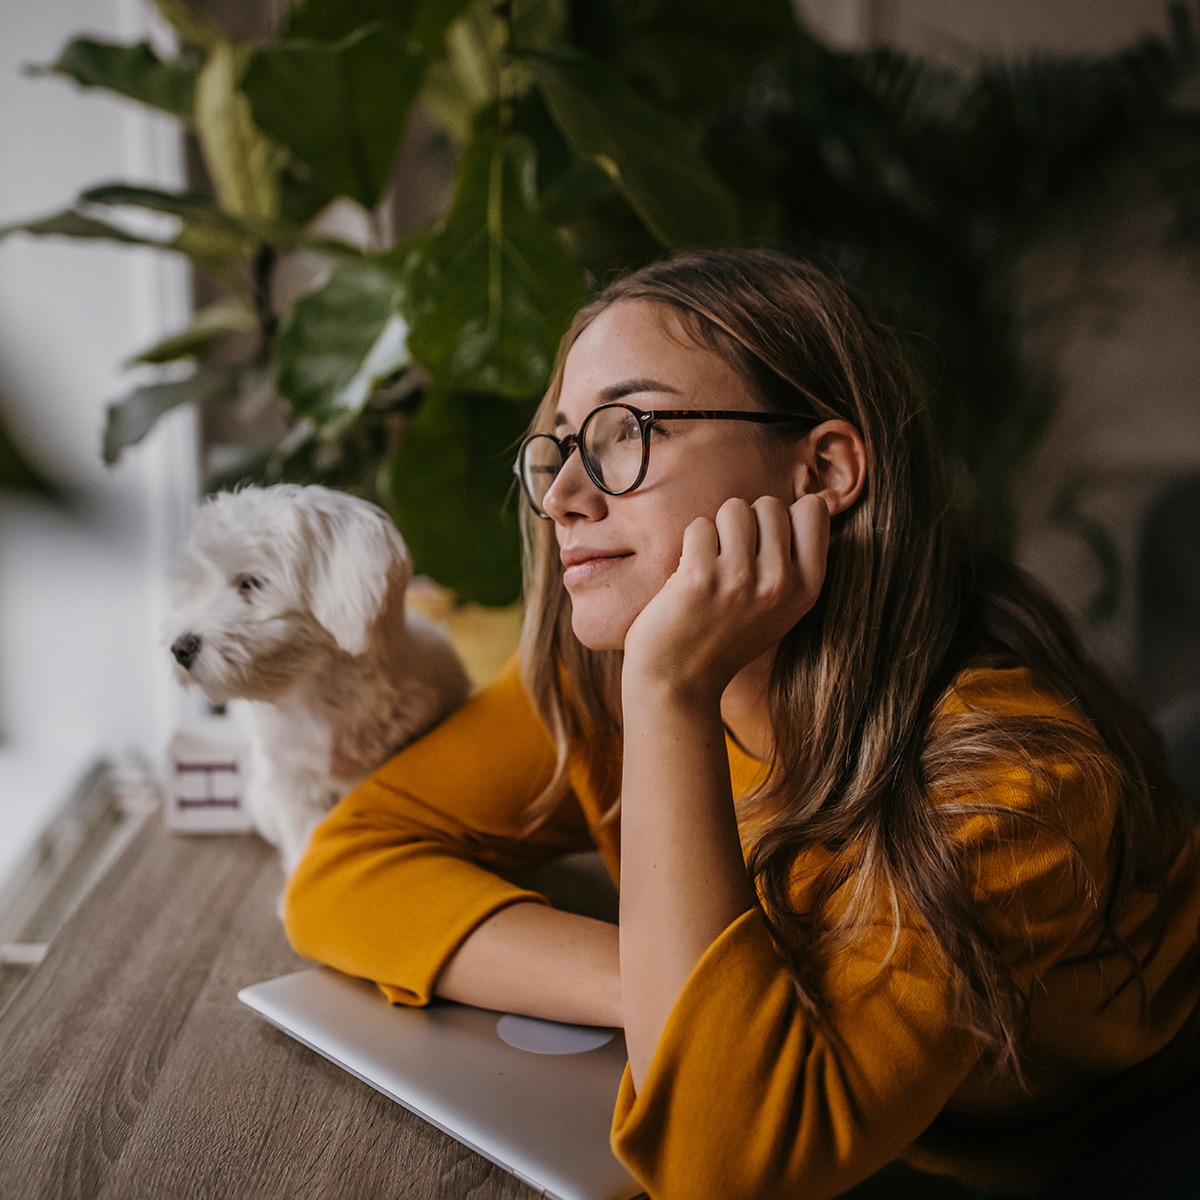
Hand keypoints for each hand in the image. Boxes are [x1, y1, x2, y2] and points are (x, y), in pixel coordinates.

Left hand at [622, 493, 829, 700]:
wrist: (679, 680)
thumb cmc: (727, 636)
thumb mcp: (782, 607)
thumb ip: (797, 560)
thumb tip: (815, 498)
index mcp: (807, 588)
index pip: (813, 509)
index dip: (784, 517)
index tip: (765, 544)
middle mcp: (780, 582)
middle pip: (769, 504)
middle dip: (746, 523)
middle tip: (731, 560)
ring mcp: (741, 579)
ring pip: (734, 508)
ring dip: (718, 530)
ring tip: (712, 565)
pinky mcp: (701, 577)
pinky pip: (700, 526)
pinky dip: (691, 544)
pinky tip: (689, 575)